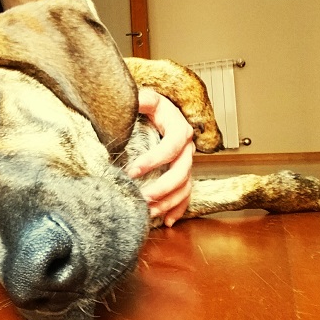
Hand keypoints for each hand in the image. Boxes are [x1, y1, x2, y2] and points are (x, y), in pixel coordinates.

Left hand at [126, 88, 194, 226]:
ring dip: (168, 202)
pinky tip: (167, 221)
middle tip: (142, 197)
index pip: (171, 147)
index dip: (154, 160)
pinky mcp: (181, 175)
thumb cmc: (152, 107)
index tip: (132, 170)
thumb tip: (132, 99)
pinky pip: (185, 195)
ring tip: (149, 212)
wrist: (161, 112)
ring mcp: (186, 163)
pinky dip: (178, 209)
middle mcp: (187, 148)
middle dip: (162, 188)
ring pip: (184, 187)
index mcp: (179, 129)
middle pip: (181, 172)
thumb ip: (141, 98)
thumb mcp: (147, 98)